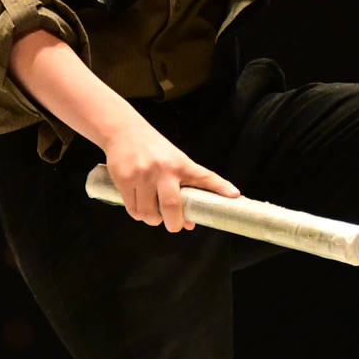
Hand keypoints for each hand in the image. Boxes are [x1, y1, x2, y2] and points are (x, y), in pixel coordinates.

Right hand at [101, 127, 238, 233]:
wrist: (124, 132)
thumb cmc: (154, 150)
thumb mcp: (173, 162)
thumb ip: (183, 189)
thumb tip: (188, 222)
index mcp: (181, 164)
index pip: (204, 177)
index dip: (220, 187)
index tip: (234, 196)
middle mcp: (163, 170)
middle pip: (171, 205)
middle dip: (174, 223)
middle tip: (174, 226)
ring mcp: (142, 175)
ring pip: (148, 212)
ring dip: (152, 219)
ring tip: (154, 215)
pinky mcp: (125, 180)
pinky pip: (132, 208)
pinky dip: (138, 214)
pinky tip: (140, 208)